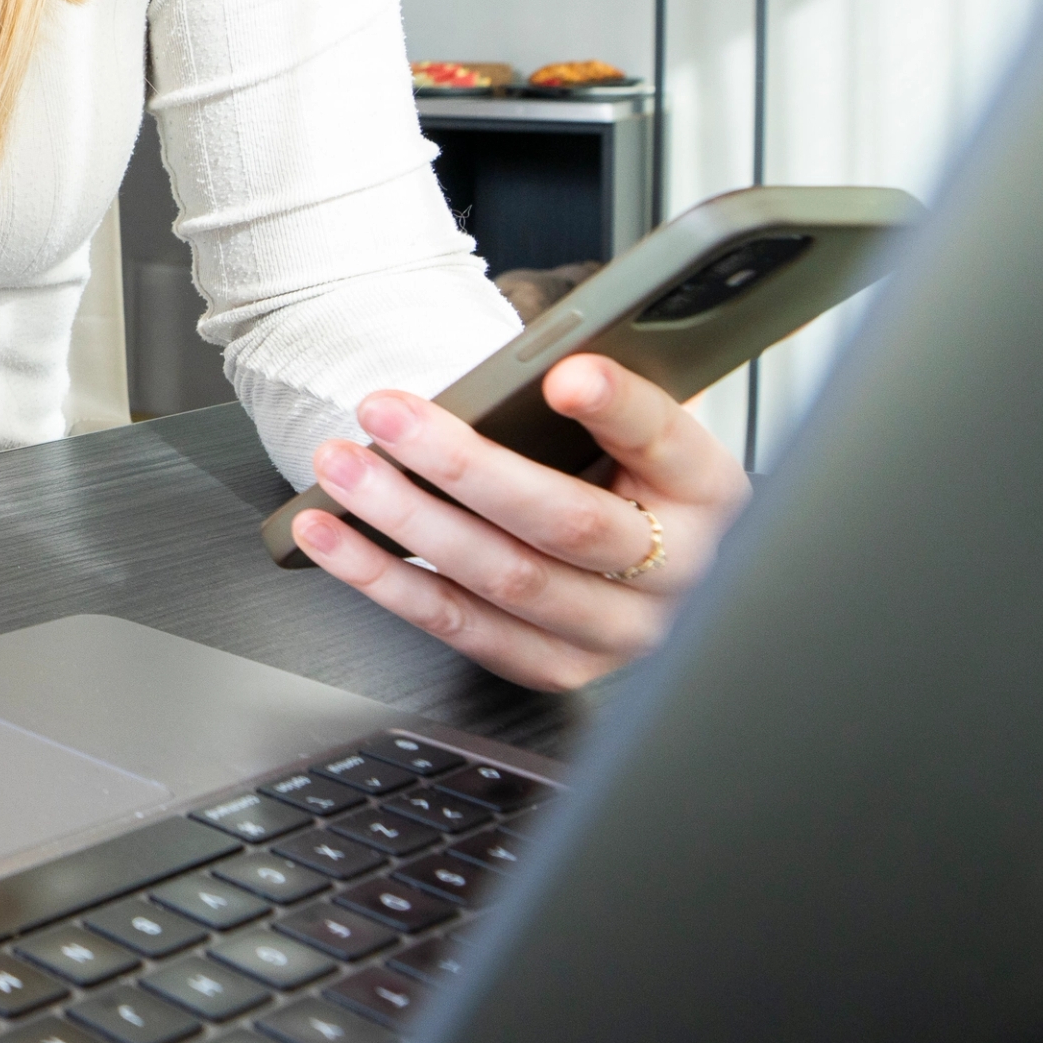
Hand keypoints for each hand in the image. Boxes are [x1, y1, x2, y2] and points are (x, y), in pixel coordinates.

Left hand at [289, 355, 750, 691]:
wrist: (654, 561)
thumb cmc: (632, 478)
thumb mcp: (637, 430)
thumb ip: (600, 403)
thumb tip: (547, 377)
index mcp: (708, 492)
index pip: (666, 440)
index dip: (617, 408)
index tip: (564, 374)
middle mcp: (677, 573)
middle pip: (565, 521)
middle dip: (463, 464)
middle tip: (386, 412)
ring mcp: (618, 632)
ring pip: (504, 578)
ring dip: (406, 520)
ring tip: (341, 467)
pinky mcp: (560, 668)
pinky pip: (462, 626)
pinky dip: (385, 578)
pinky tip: (334, 537)